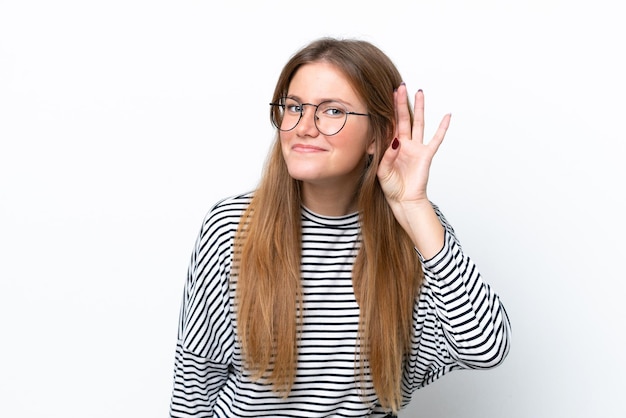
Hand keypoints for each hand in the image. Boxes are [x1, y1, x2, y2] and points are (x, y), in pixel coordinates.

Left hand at [377, 83, 450, 204]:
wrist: (404, 200)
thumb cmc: (392, 188)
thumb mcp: (382, 171)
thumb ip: (386, 156)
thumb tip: (395, 142)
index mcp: (391, 146)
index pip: (389, 125)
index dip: (387, 112)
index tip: (385, 96)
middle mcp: (404, 144)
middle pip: (403, 118)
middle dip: (401, 103)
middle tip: (400, 86)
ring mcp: (416, 148)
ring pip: (418, 123)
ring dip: (419, 108)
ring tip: (419, 92)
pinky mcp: (426, 155)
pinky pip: (436, 139)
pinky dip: (442, 128)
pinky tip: (447, 116)